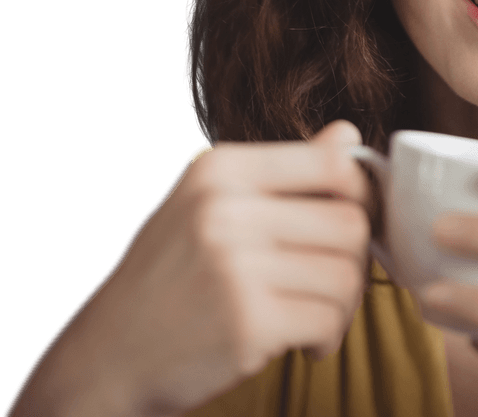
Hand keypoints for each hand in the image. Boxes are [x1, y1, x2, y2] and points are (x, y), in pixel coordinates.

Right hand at [57, 119, 372, 416]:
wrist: (106, 356)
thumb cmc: (170, 275)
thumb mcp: (212, 204)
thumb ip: (285, 170)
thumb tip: (348, 133)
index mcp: (221, 169)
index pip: (334, 164)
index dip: (360, 196)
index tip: (351, 222)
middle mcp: (225, 209)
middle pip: (350, 223)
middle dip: (355, 259)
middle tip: (333, 282)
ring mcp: (234, 266)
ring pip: (346, 275)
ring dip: (344, 305)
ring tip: (317, 314)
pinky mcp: (247, 322)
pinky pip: (329, 320)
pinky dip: (329, 337)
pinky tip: (306, 343)